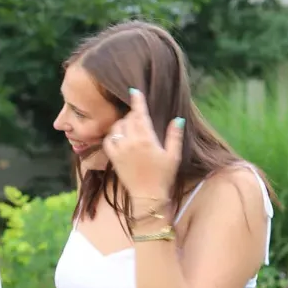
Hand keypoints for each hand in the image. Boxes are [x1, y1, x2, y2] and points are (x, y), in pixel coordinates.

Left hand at [101, 88, 183, 205]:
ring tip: (131, 128)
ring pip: (117, 127)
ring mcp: (120, 150)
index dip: (137, 101)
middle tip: (140, 119)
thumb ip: (174, 136)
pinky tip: (120, 138)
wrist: (148, 196)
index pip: (140, 115)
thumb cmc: (163, 176)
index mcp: (146, 139)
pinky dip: (113, 135)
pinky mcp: (113, 158)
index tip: (134, 90)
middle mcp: (131, 142)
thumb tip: (178, 119)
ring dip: (123, 124)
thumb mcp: (173, 156)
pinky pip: (109, 140)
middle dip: (133, 116)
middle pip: (128, 119)